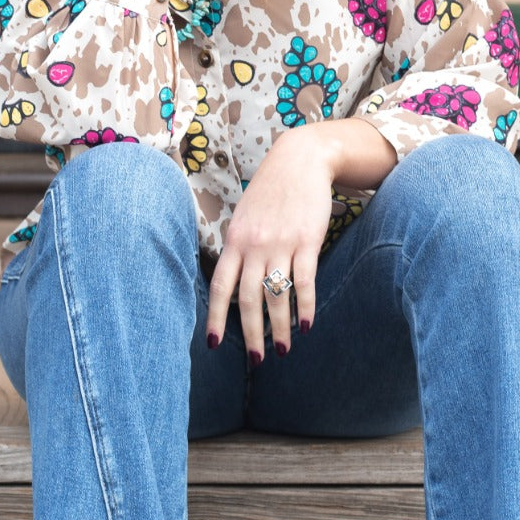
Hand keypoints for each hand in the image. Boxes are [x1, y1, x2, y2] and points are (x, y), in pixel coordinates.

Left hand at [206, 129, 333, 362]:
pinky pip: (304, 282)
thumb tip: (233, 281)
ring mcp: (281, 243)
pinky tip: (306, 325)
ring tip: (282, 350)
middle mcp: (254, 245)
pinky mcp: (307, 240)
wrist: (300, 160)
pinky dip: (305, 307)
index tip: (213, 343)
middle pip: (248, 299)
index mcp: (234, 241)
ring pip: (276, 295)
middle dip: (250, 334)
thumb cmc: (270, 191)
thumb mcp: (244, 216)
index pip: (219, 286)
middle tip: (255, 360)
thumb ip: (239, 247)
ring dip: (279, 328)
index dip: (214, 317)